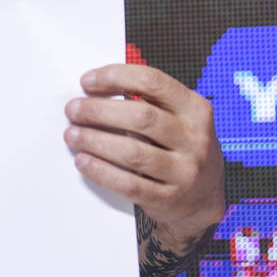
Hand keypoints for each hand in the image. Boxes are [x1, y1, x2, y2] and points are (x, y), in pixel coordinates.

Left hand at [64, 63, 224, 255]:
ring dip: (95, 141)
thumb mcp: (179, 118)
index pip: (152, 82)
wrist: (204, 199)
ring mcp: (185, 171)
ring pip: (133, 153)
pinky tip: (83, 161)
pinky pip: (129, 185)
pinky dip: (101, 171)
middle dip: (99, 111)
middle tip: (73, 109)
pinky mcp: (169, 199)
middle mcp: (195, 139)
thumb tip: (95, 90)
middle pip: (140, 117)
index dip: (115, 77)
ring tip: (71, 134)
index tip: (87, 82)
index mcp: (195, 109)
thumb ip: (148, 101)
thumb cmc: (181, 148)